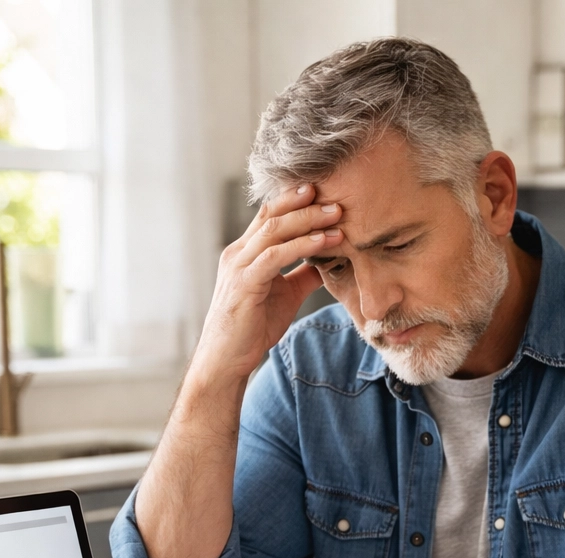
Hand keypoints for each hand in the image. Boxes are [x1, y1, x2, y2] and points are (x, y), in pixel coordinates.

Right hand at [189, 184, 344, 387]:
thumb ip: (304, 274)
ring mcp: (239, 266)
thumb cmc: (253, 327)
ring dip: (308, 220)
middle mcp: (238, 253)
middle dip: (305, 204)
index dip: (295, 201)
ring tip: (336, 215)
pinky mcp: (244, 283)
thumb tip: (330, 259)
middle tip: (336, 197)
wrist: (228, 359)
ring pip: (274, 230)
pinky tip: (324, 240)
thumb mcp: (286, 294)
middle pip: (272, 214)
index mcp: (245, 252)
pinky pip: (275, 256)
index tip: (324, 192)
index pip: (269, 215)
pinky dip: (302, 246)